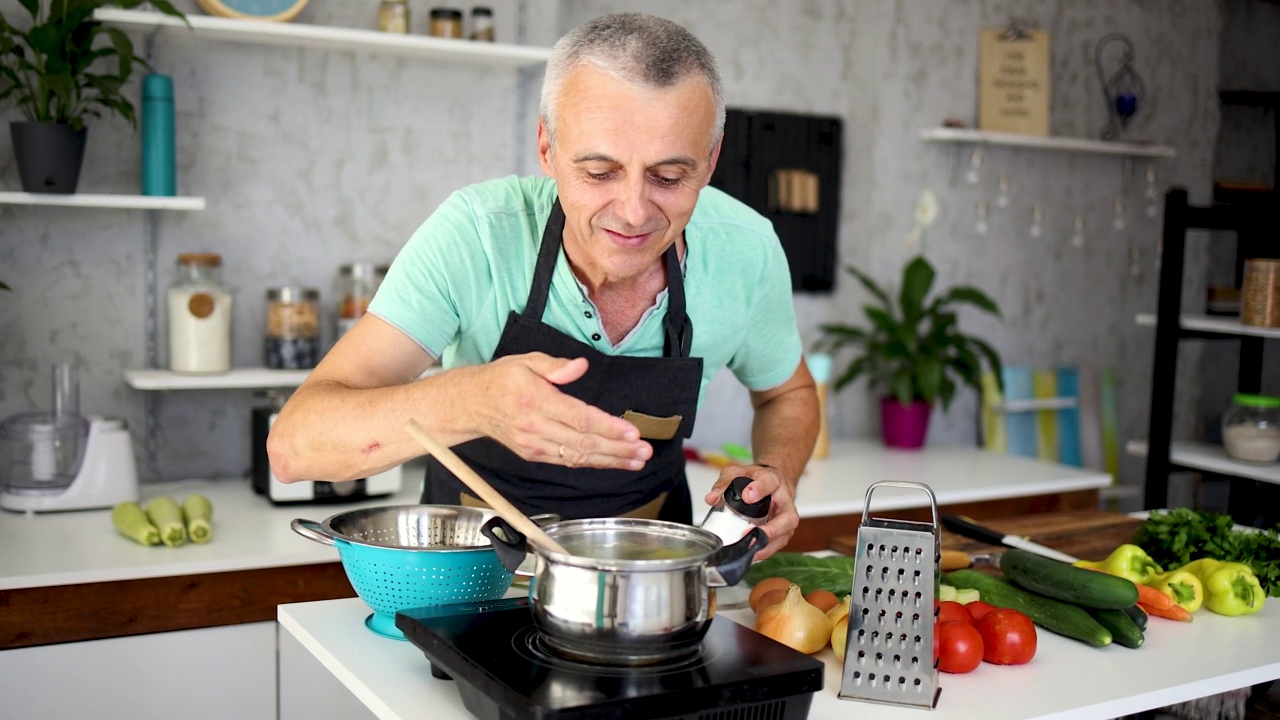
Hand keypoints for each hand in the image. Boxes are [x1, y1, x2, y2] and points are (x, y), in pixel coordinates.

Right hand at [472, 352, 652, 469]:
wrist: (470, 405)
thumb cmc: (500, 380)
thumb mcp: (525, 361)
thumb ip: (555, 365)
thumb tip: (581, 365)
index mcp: (535, 401)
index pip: (579, 418)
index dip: (608, 428)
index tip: (632, 432)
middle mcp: (535, 427)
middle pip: (583, 442)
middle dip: (618, 449)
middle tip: (644, 451)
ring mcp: (534, 445)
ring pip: (578, 457)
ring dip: (610, 460)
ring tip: (636, 460)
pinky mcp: (533, 455)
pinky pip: (567, 461)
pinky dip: (592, 463)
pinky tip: (612, 461)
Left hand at [703, 464, 797, 560]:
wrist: (772, 485)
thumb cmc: (756, 480)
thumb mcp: (737, 473)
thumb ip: (724, 483)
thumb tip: (712, 499)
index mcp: (773, 480)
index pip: (770, 482)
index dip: (759, 489)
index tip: (747, 496)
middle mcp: (785, 502)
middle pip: (788, 518)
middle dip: (771, 530)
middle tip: (750, 534)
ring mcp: (786, 520)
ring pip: (784, 536)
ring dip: (766, 546)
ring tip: (749, 551)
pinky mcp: (782, 533)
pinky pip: (776, 545)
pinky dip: (764, 552)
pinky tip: (750, 555)